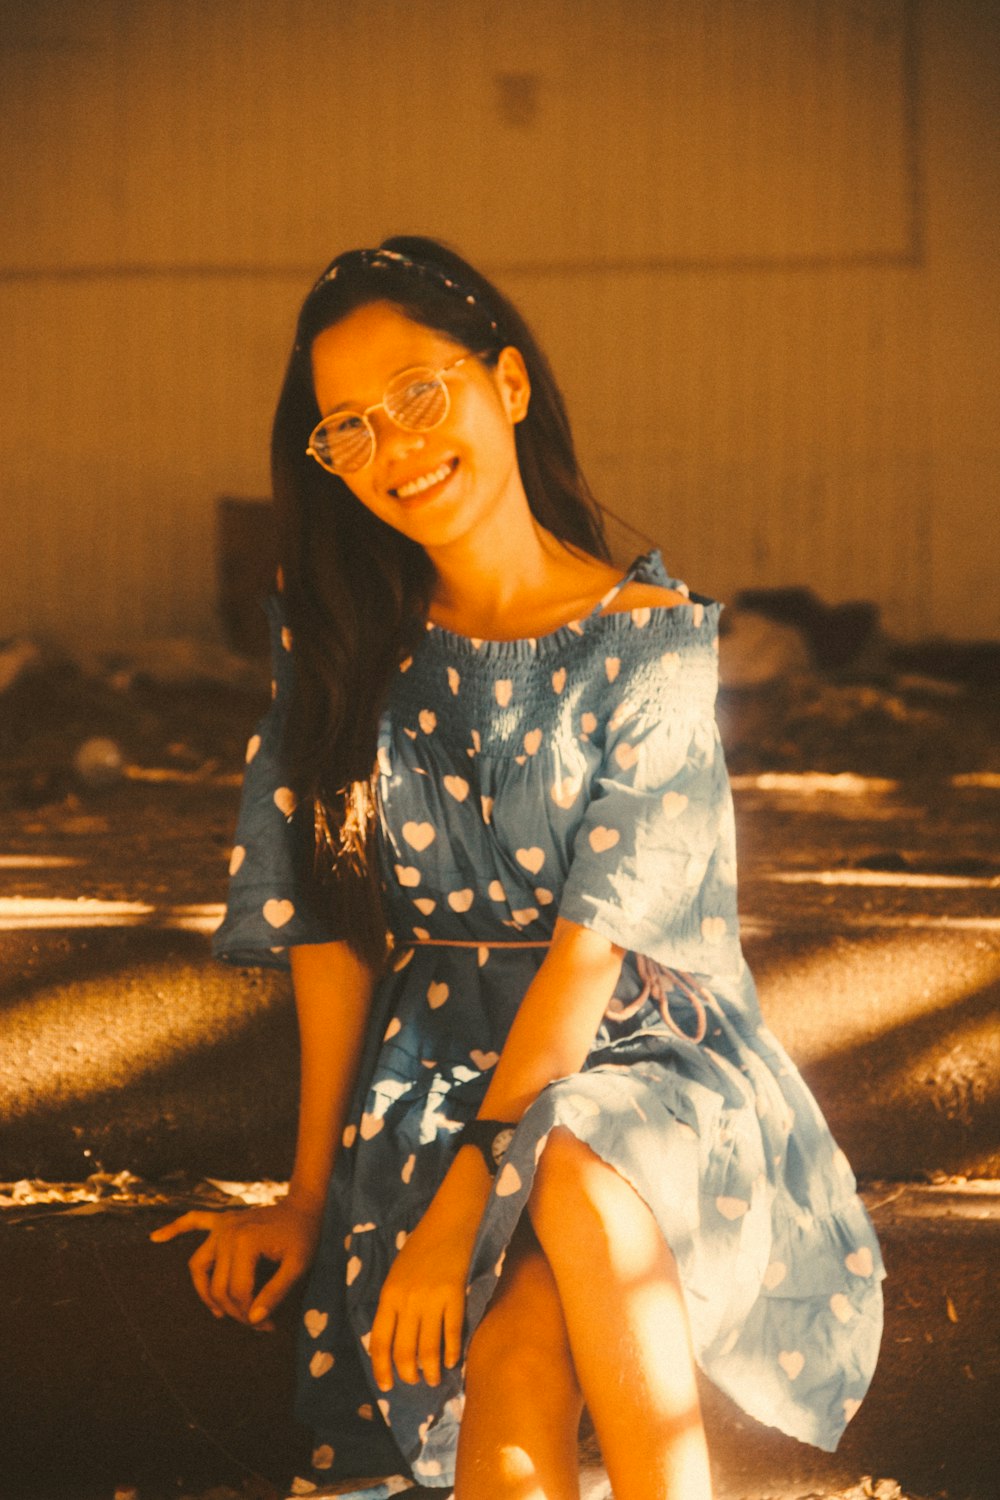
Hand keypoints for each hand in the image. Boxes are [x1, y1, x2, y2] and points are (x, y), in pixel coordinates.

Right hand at [150, 1198, 321, 1329]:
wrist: (305, 1206)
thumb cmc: (304, 1236)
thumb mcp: (298, 1266)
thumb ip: (276, 1293)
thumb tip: (253, 1320)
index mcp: (245, 1242)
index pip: (237, 1292)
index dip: (251, 1315)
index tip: (268, 1327)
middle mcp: (227, 1233)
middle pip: (218, 1285)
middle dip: (234, 1311)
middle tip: (255, 1324)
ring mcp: (222, 1225)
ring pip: (198, 1264)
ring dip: (204, 1291)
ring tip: (218, 1312)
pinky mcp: (221, 1220)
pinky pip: (194, 1221)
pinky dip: (175, 1228)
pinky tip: (156, 1238)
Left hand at [369, 1201, 477, 1391]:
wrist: (448, 1223)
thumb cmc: (420, 1247)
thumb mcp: (396, 1274)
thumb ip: (393, 1304)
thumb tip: (393, 1339)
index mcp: (389, 1296)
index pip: (380, 1341)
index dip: (381, 1368)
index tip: (386, 1386)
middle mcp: (407, 1302)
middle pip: (404, 1351)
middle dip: (408, 1374)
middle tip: (414, 1382)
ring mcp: (431, 1300)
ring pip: (428, 1349)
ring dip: (431, 1371)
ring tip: (434, 1379)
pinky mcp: (454, 1297)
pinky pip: (452, 1334)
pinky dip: (452, 1353)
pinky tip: (453, 1362)